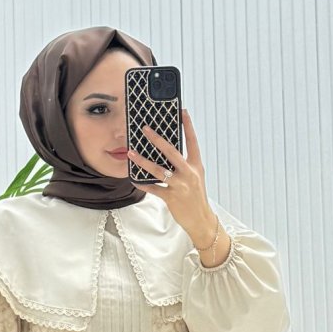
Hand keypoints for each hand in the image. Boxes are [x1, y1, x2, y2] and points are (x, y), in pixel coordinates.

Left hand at [126, 109, 216, 245]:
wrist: (201, 220)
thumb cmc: (196, 197)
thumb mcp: (195, 177)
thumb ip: (184, 165)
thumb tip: (168, 152)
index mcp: (196, 166)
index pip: (192, 142)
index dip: (188, 126)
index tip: (182, 111)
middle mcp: (188, 173)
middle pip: (172, 152)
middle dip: (157, 139)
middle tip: (145, 129)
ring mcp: (180, 185)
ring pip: (159, 170)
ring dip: (143, 161)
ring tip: (131, 153)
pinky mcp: (171, 198)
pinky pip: (153, 189)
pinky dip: (142, 184)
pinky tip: (133, 179)